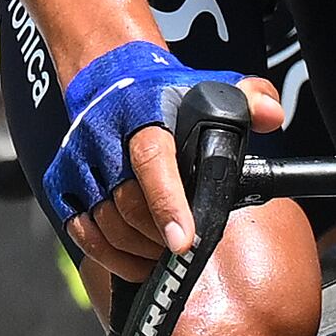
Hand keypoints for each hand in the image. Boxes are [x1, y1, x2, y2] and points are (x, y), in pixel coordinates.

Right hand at [43, 40, 256, 280]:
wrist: (109, 77)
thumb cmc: (165, 94)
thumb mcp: (211, 86)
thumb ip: (251, 97)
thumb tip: (273, 115)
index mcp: (144, 114)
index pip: (152, 162)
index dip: (168, 204)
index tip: (184, 242)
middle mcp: (104, 138)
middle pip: (127, 205)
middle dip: (159, 237)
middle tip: (184, 249)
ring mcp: (79, 162)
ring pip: (104, 224)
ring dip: (136, 250)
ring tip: (162, 255)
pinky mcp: (62, 181)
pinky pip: (80, 231)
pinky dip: (107, 254)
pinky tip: (133, 258)